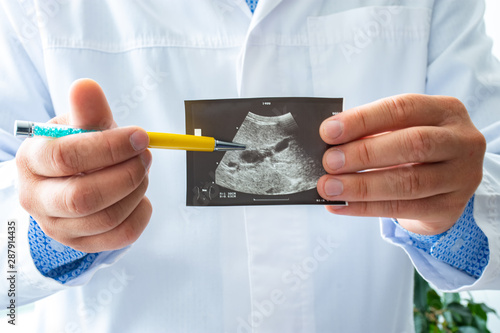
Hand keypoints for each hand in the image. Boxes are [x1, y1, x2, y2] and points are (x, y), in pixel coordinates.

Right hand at [16, 79, 152, 251]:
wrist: (72, 178)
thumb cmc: (79, 148)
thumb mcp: (80, 125)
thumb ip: (87, 110)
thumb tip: (86, 87)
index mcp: (32, 161)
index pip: (65, 157)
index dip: (110, 147)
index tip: (140, 136)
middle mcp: (38, 199)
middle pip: (83, 197)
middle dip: (126, 174)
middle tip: (145, 156)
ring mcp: (58, 227)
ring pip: (107, 218)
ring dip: (137, 190)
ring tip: (142, 170)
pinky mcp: (82, 244)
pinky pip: (122, 236)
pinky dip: (142, 212)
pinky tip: (139, 195)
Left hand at [317, 94, 485, 234]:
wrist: (442, 186)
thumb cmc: (411, 150)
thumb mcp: (399, 131)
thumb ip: (370, 132)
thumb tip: (330, 143)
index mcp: (445, 111)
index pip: (402, 109)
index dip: (363, 120)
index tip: (328, 132)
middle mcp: (461, 141)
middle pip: (413, 144)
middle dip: (364, 153)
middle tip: (329, 162)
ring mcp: (461, 177)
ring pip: (409, 183)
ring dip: (363, 186)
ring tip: (330, 188)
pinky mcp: (450, 208)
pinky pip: (404, 209)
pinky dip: (367, 208)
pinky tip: (341, 206)